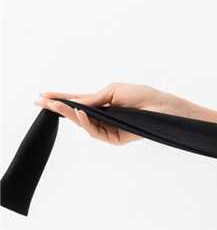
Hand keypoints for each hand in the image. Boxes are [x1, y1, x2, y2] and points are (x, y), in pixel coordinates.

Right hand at [35, 82, 168, 144]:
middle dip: (59, 108)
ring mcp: (109, 128)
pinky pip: (97, 133)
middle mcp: (104, 117)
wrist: (161, 107)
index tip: (43, 96)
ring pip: (84, 125)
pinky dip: (87, 124)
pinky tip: (82, 114)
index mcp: (102, 103)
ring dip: (70, 115)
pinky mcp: (116, 138)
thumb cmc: (142, 96)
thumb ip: (94, 98)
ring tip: (58, 106)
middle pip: (77, 114)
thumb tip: (75, 101)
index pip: (77, 102)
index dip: (60, 99)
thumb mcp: (113, 91)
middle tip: (43, 103)